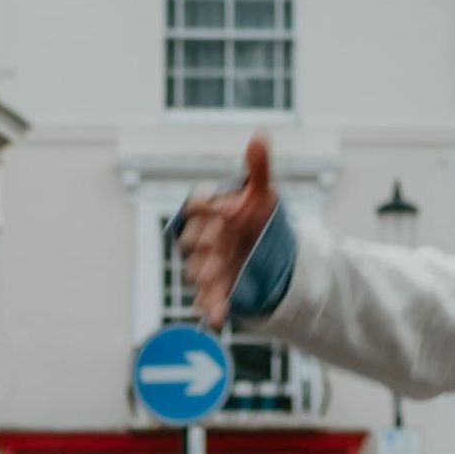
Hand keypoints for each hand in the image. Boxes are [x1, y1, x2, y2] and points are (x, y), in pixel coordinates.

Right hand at [175, 135, 277, 331]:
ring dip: (203, 274)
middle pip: (192, 240)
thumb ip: (258, 167)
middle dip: (200, 243)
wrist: (262, 249)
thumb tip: (260, 136)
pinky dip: (211, 308)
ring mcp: (206, 263)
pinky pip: (208, 299)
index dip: (207, 204)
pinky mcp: (216, 288)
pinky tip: (215, 317)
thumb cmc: (254, 216)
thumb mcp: (261, 193)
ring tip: (210, 279)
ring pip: (197, 270)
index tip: (225, 206)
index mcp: (209, 211)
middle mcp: (202, 237)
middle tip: (210, 245)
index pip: (198, 204)